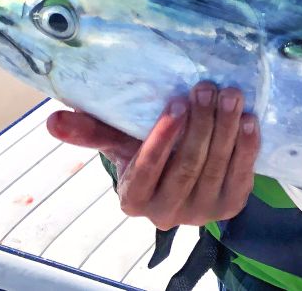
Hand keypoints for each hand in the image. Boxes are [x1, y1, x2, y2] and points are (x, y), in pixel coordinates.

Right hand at [47, 82, 260, 229]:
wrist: (188, 178)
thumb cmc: (150, 152)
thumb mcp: (122, 142)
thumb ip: (91, 131)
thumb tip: (53, 120)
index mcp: (134, 199)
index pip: (146, 170)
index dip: (163, 138)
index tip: (176, 103)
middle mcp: (167, 214)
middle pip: (187, 166)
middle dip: (200, 125)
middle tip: (207, 88)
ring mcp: (202, 213)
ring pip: (216, 167)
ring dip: (226, 128)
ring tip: (230, 95)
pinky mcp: (231, 206)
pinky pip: (242, 175)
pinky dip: (246, 146)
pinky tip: (249, 119)